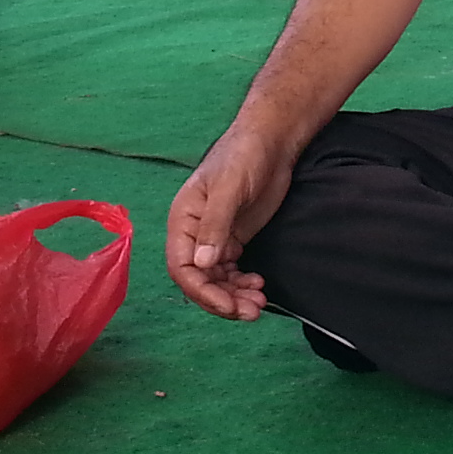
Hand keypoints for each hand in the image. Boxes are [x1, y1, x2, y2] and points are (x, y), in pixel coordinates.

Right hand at [165, 126, 300, 318]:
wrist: (271, 142)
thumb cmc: (244, 156)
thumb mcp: (229, 188)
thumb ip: (215, 225)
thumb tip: (202, 264)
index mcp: (182, 220)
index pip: (181, 267)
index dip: (202, 292)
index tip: (228, 305)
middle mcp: (193, 234)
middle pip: (199, 280)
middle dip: (223, 299)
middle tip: (252, 311)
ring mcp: (214, 238)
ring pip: (216, 280)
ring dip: (235, 296)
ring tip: (260, 302)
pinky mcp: (233, 239)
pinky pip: (231, 272)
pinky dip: (242, 284)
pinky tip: (259, 284)